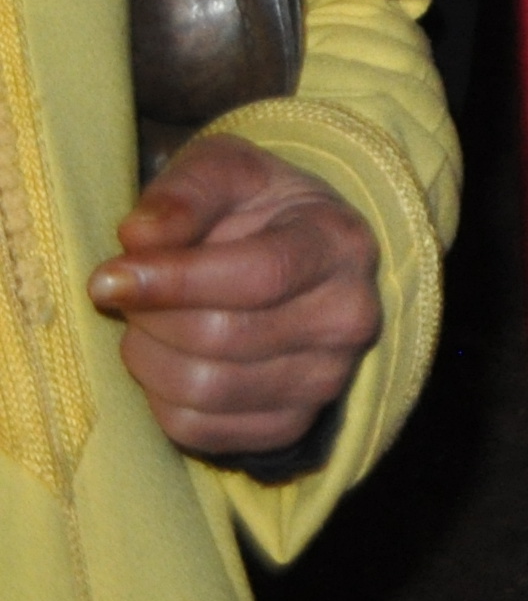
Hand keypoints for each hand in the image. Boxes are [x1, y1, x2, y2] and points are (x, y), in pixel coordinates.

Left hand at [87, 134, 382, 458]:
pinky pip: (199, 430)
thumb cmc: (252, 208)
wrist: (290, 257)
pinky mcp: (291, 425)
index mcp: (340, 244)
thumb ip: (184, 192)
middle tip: (127, 293)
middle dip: (151, 316)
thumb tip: (137, 237)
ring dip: (149, 357)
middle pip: (222, 337)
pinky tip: (167, 359)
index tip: (107, 278)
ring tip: (146, 324)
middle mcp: (348, 317)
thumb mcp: (223, 170)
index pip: (260, 275)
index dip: (175, 281)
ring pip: (205, 390)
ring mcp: (326, 378)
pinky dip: (160, 400)